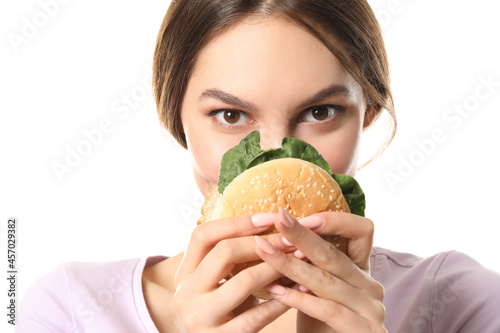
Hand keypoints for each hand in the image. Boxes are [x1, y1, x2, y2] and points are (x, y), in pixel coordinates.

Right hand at [174, 213, 292, 331]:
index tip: (268, 217)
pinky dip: (282, 299)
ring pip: (244, 281)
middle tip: (290, 238)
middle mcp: (186, 293)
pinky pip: (258, 315)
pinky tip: (300, 289)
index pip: (202, 235)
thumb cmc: (218, 311)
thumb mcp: (211, 284)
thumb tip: (265, 223)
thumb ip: (225, 260)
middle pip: (224, 252)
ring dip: (277, 266)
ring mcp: (201, 318)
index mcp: (184, 274)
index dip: (237, 222)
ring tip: (299, 257)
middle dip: (263, 242)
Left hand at [254, 208, 385, 332]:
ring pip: (327, 280)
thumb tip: (272, 233)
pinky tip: (276, 291)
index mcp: (361, 271)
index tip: (299, 216)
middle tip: (278, 219)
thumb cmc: (320, 325)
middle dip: (301, 235)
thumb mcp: (315, 290)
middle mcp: (371, 286)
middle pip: (334, 254)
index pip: (361, 231)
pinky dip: (300, 299)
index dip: (334, 220)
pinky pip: (330, 310)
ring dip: (291, 265)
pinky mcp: (367, 330)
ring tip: (264, 251)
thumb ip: (307, 264)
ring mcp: (372, 309)